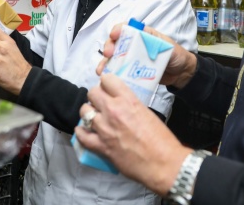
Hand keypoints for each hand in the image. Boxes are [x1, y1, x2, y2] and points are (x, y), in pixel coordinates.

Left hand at [74, 74, 190, 195]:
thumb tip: (122, 105)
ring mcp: (104, 128)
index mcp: (128, 100)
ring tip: (93, 118)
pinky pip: (81, 135)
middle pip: (92, 93)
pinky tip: (84, 131)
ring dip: (88, 113)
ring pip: (84, 111)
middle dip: (96, 96)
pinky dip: (81, 133)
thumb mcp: (147, 113)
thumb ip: (131, 106)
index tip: (108, 88)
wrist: (162, 162)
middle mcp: (113, 110)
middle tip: (100, 103)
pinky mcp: (100, 146)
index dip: (106, 83)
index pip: (107, 79)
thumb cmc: (161, 139)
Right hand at [97, 23, 197, 88]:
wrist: (181, 73)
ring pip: (113, 57)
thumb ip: (155, 41)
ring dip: (105, 62)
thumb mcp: (167, 45)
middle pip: (116, 42)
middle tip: (108, 54)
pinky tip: (106, 77)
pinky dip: (110, 73)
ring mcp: (131, 59)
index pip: (126, 28)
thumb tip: (143, 37)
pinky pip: (118, 70)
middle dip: (109, 46)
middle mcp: (134, 45)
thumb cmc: (175, 55)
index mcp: (142, 35)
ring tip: (101, 69)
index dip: (118, 29)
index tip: (114, 35)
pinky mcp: (131, 71)